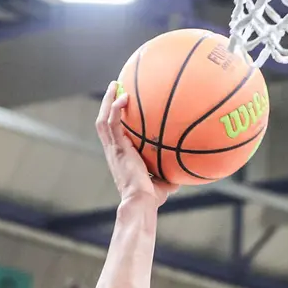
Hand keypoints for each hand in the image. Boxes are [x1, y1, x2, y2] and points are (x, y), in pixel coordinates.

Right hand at [95, 81, 175, 208]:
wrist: (141, 202)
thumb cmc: (150, 198)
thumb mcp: (163, 183)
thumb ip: (169, 175)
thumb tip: (184, 172)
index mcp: (120, 157)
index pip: (113, 135)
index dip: (114, 120)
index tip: (121, 107)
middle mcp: (113, 151)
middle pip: (104, 122)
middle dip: (107, 104)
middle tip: (114, 87)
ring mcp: (113, 149)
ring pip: (103, 119)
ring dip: (107, 101)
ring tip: (114, 85)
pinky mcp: (117, 147)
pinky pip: (112, 122)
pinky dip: (115, 108)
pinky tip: (124, 96)